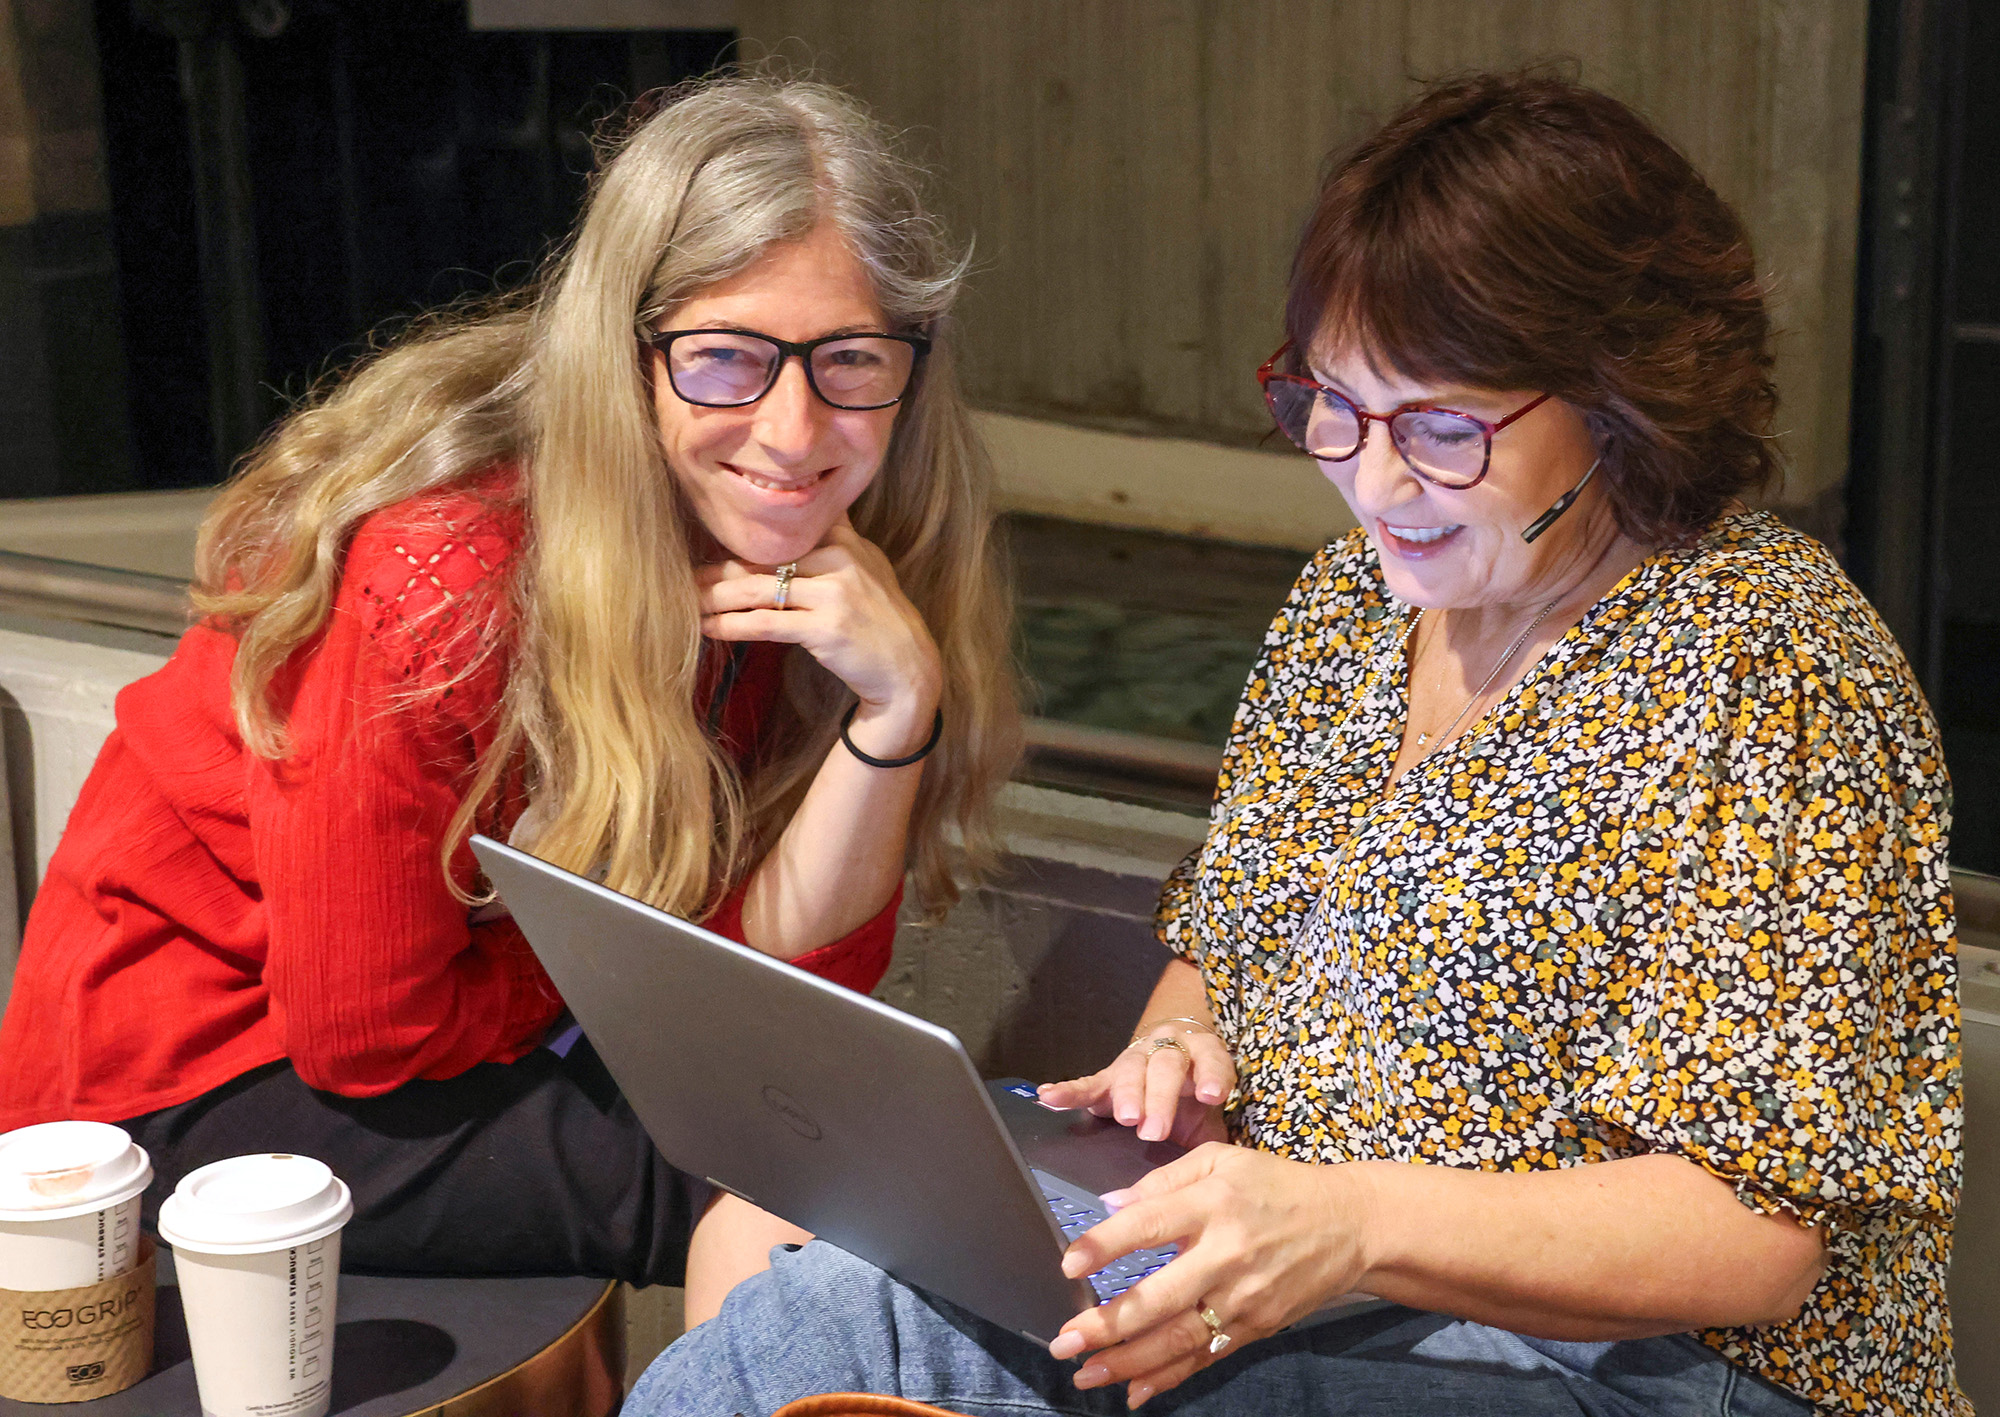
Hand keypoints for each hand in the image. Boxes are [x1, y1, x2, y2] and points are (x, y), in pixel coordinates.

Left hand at [697, 519, 942, 749]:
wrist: (909, 668)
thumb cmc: (881, 621)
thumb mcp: (868, 568)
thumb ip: (836, 541)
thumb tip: (797, 520)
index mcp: (846, 541)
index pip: (784, 530)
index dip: (743, 536)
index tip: (708, 541)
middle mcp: (840, 559)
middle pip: (764, 558)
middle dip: (718, 568)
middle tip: (681, 575)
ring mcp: (834, 593)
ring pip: (758, 588)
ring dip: (715, 596)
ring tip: (685, 602)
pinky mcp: (825, 628)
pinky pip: (766, 623)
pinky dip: (732, 625)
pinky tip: (708, 629)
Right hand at [1037, 1022, 1234, 1146]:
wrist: (1178, 1065)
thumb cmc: (1198, 1099)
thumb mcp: (1214, 1113)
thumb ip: (1215, 1134)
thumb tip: (1215, 1175)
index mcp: (1202, 1054)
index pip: (1210, 1058)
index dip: (1211, 1075)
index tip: (1212, 1095)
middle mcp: (1167, 1050)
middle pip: (1165, 1066)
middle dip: (1160, 1097)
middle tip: (1155, 1129)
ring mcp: (1136, 1059)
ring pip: (1131, 1071)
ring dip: (1127, 1095)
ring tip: (1126, 1118)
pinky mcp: (1108, 1075)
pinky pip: (1088, 1082)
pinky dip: (1069, 1091)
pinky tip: (1049, 1097)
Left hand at [1048, 1145, 1370, 1406]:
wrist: (1349, 1224)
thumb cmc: (1276, 1186)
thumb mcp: (1222, 1160)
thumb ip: (1163, 1180)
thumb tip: (1110, 1205)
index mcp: (1214, 1203)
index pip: (1150, 1224)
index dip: (1106, 1244)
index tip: (1068, 1264)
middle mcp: (1227, 1254)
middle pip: (1160, 1297)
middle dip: (1107, 1325)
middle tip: (1064, 1341)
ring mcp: (1243, 1297)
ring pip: (1179, 1339)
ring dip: (1128, 1362)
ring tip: (1086, 1373)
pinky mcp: (1256, 1326)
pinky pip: (1206, 1358)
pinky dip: (1169, 1377)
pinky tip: (1135, 1390)